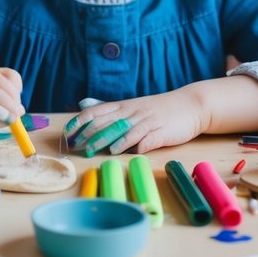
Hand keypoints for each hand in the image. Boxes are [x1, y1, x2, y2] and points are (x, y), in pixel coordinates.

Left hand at [62, 86, 208, 155]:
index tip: (67, 130)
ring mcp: (147, 121)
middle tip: (76, 145)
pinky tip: (120, 150)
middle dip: (89, 133)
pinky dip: (131, 144)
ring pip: (123, 129)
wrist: (190, 106)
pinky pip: (144, 137)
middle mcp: (133, 112)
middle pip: (107, 121)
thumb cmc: (159, 110)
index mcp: (125, 106)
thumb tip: (86, 110)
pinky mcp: (160, 132)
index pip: (97, 111)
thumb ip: (112, 111)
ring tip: (92, 149)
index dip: (81, 120)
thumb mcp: (134, 107)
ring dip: (106, 139)